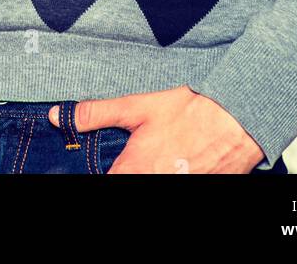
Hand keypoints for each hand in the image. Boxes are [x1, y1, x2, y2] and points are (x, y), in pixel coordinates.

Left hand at [50, 85, 265, 173]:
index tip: (106, 164)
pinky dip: (172, 173)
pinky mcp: (199, 190)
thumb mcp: (139, 105)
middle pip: (127, 183)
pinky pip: (176, 185)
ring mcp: (177, 190)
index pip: (104, 183)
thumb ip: (97, 113)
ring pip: (150, 185)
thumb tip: (59, 116)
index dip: (100, 173)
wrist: (237, 118)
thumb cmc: (190, 110)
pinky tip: (176, 161)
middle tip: (138, 155)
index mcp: (134, 171)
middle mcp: (153, 185)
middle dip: (126, 170)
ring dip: (150, 171)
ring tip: (160, 155)